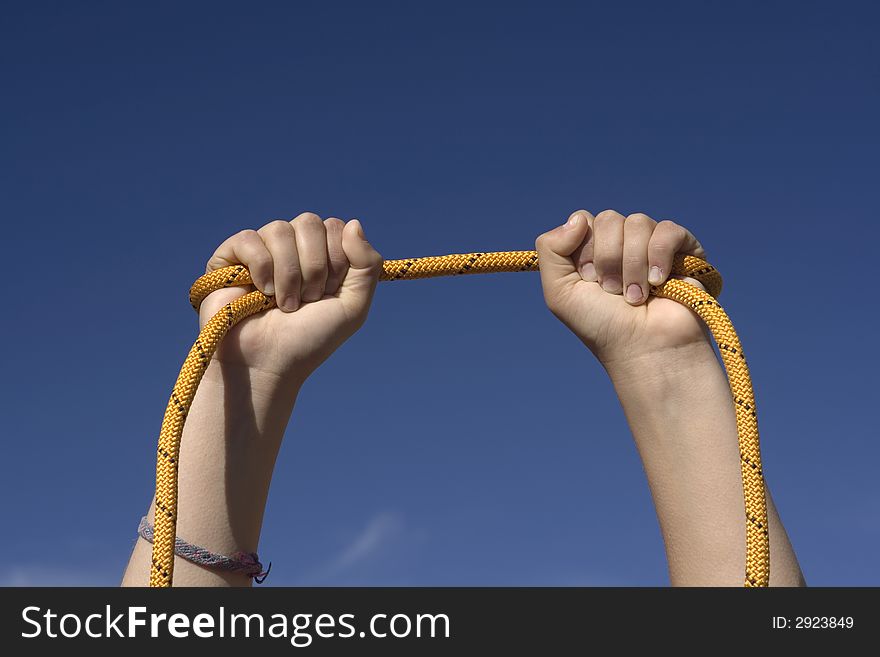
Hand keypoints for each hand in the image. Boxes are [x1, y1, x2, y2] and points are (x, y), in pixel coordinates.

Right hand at [199, 213, 382, 385]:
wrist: (268, 363)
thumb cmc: (309, 339)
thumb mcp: (353, 306)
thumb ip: (367, 264)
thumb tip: (354, 223)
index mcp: (320, 255)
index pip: (335, 227)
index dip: (336, 260)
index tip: (329, 292)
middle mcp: (291, 248)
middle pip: (309, 222)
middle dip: (314, 267)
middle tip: (307, 299)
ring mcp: (260, 250)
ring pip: (280, 229)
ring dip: (289, 274)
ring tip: (283, 303)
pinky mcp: (229, 257)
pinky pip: (250, 239)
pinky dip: (261, 269)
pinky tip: (258, 293)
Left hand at [535, 210, 709, 366]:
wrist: (645, 348)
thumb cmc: (602, 326)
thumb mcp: (560, 292)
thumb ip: (550, 249)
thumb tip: (578, 218)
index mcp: (592, 250)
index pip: (584, 220)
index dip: (584, 249)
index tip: (589, 280)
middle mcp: (622, 244)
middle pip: (608, 219)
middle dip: (608, 258)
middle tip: (612, 291)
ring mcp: (652, 244)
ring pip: (637, 223)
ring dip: (632, 265)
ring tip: (636, 297)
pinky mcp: (683, 249)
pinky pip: (667, 230)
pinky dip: (658, 256)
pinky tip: (658, 281)